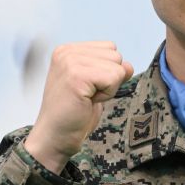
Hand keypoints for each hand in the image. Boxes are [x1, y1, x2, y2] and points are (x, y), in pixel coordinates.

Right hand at [25, 41, 133, 173]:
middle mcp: (67, 52)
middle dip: (109, 79)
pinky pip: (114, 78)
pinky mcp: (77, 75)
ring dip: (108, 87)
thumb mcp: (95, 85)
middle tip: (87, 95)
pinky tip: (88, 101)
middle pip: (115, 55)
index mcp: (68, 50)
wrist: (55, 136)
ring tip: (87, 98)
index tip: (87, 88)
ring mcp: (70, 62)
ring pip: (117, 66)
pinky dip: (107, 94)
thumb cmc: (74, 114)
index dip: (106, 72)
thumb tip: (129, 65)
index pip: (110, 48)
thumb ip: (111, 70)